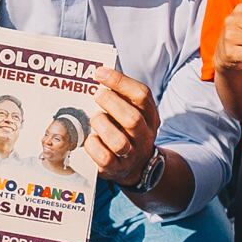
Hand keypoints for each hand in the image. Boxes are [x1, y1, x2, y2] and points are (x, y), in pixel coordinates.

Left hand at [86, 65, 159, 185]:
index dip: (120, 82)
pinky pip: (104, 158)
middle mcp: (144, 136)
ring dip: (102, 126)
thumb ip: (121, 96)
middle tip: (96, 95)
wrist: (135, 166)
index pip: (142, 95)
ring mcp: (131, 155)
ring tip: (94, 119)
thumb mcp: (133, 112)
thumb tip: (98, 74)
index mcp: (150, 116)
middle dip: (110, 103)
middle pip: (132, 119)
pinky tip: (90, 138)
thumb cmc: (126, 130)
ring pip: (118, 142)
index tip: (99, 73)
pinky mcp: (116, 169)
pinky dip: (93, 145)